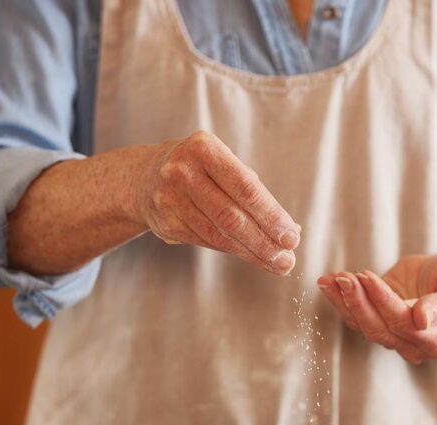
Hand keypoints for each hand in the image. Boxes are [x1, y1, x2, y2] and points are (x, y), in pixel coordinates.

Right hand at [136, 131, 300, 274]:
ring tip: (276, 263)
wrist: (144, 177)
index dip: (271, 216)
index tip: (292, 237)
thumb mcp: (223, 164)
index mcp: (204, 149)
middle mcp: (183, 172)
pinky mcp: (165, 223)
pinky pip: (206, 242)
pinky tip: (251, 255)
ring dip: (252, 253)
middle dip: (264, 241)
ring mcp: (169, 199)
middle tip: (287, 259)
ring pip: (219, 235)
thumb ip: (255, 193)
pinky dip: (233, 250)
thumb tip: (290, 229)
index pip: (245, 188)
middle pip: (231, 216)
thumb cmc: (200, 170)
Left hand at [317, 254, 436, 363]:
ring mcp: (394, 337)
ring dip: (343, 301)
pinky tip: (328, 282)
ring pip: (362, 325)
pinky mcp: (378, 322)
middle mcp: (414, 346)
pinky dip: (339, 300)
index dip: (383, 301)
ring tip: (331, 279)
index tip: (366, 277)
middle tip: (344, 277)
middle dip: (358, 302)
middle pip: (379, 329)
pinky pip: (355, 316)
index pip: (404, 324)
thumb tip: (421, 320)